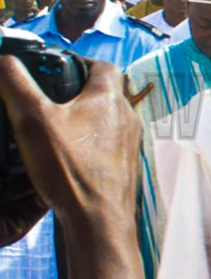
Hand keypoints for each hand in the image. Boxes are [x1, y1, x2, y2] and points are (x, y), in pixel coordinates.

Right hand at [0, 55, 139, 242]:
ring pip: (108, 119)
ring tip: (56, 125)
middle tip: (52, 96)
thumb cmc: (71, 169)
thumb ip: (15, 84)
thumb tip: (4, 60)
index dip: (80, 61)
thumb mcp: (32, 119)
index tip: (59, 66)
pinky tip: (69, 155)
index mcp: (109, 99)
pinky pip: (109, 145)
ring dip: (86, 117)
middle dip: (80, 90)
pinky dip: (91, 142)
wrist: (99, 219)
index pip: (102, 65)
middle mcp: (127, 117)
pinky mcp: (125, 166)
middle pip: (106, 92)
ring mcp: (129, 143)